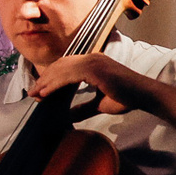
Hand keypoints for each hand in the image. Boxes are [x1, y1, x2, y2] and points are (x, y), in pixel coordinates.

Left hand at [28, 53, 159, 115]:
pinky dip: (54, 84)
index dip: (51, 78)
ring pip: (61, 70)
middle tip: (31, 92)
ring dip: (45, 83)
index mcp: (93, 62)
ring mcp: (93, 61)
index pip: (66, 67)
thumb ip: (83, 108)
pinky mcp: (94, 68)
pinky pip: (67, 76)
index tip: (39, 90)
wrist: (144, 96)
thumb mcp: (98, 104)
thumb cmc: (126, 98)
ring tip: (34, 94)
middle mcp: (92, 58)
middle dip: (44, 80)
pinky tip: (44, 93)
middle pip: (60, 66)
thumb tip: (69, 116)